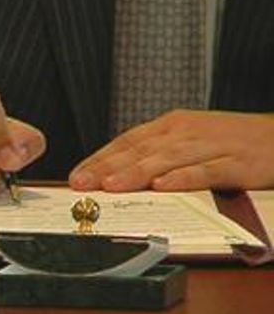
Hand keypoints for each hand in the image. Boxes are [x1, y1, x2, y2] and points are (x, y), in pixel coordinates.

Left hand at [69, 109, 273, 191]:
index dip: (100, 159)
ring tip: (110, 185)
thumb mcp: (187, 142)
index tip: (77, 176)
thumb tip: (117, 176)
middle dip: (107, 168)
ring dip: (136, 172)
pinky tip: (163, 186)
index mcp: (170, 127)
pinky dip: (184, 177)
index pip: (127, 142)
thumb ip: (156, 156)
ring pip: (166, 159)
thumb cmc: (228, 142)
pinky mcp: (237, 162)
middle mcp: (185, 132)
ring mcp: (210, 145)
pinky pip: (207, 170)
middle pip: (140, 150)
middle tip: (81, 184)